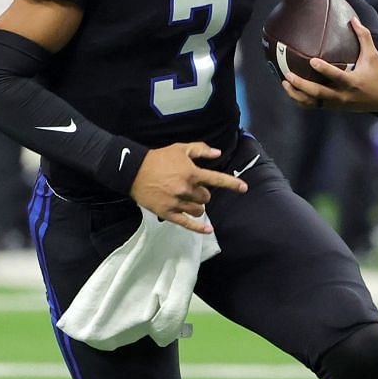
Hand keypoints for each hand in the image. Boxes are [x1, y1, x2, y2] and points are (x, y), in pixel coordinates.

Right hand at [129, 142, 248, 233]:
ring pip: (198, 210)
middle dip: (203, 194)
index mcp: (192, 173)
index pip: (217, 179)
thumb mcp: (179, 148)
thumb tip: (217, 153)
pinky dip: (199, 228)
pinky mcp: (168, 213)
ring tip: (189, 201)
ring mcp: (177, 203)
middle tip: (193, 188)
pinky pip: (187, 223)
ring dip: (197, 206)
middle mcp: (187, 189)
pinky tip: (208, 230)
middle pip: (206, 197)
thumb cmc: (158, 158)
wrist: (134, 171)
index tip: (244, 188)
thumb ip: (200, 150)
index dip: (232, 184)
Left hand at [280, 18, 377, 112]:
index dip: (324, 70)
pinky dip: (301, 99)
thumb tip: (353, 19)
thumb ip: (363, 36)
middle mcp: (342, 95)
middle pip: (318, 93)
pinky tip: (291, 89)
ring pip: (313, 102)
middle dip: (302, 85)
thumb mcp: (373, 55)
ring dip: (297, 94)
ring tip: (284, 82)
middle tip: (288, 74)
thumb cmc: (377, 74)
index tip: (312, 61)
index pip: (336, 76)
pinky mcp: (332, 107)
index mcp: (352, 82)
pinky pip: (313, 105)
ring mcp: (336, 103)